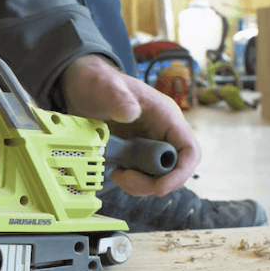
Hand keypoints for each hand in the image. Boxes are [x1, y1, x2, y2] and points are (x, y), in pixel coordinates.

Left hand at [62, 54, 199, 196]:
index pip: (188, 151)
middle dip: (152, 183)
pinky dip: (130, 181)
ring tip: (117, 175)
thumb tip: (130, 113)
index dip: (180, 174)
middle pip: (173, 170)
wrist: (81, 88)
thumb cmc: (98, 82)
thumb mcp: (105, 87)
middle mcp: (162, 133)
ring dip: (139, 184)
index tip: (158, 188)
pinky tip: (114, 172)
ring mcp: (149, 145)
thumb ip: (117, 98)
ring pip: (157, 177)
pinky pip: (141, 176)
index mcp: (166, 117)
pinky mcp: (135, 154)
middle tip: (124, 178)